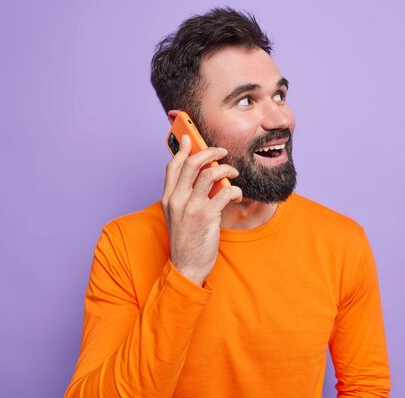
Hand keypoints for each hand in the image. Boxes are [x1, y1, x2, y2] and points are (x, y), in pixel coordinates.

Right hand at [161, 134, 241, 284]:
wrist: (187, 266)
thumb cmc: (186, 240)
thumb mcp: (178, 216)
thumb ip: (184, 196)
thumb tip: (202, 176)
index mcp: (168, 198)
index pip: (173, 166)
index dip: (182, 149)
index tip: (190, 138)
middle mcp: (177, 200)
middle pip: (192, 164)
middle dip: (209, 152)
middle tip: (222, 151)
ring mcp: (191, 207)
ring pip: (209, 174)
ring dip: (226, 168)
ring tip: (233, 171)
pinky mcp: (207, 216)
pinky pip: (225, 192)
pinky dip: (234, 189)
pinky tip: (236, 193)